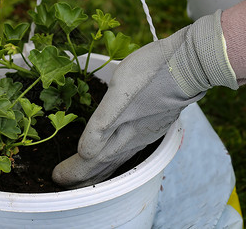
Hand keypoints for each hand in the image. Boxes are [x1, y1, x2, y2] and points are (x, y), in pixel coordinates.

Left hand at [52, 10, 237, 187]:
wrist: (189, 63)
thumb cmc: (151, 75)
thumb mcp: (120, 93)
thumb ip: (102, 125)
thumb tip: (85, 153)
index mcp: (122, 135)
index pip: (91, 161)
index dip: (73, 170)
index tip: (56, 177)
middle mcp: (133, 140)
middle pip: (104, 165)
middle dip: (83, 176)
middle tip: (65, 183)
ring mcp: (144, 134)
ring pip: (117, 160)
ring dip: (99, 172)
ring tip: (89, 180)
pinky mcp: (153, 125)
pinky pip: (128, 152)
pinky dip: (115, 161)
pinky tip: (118, 157)